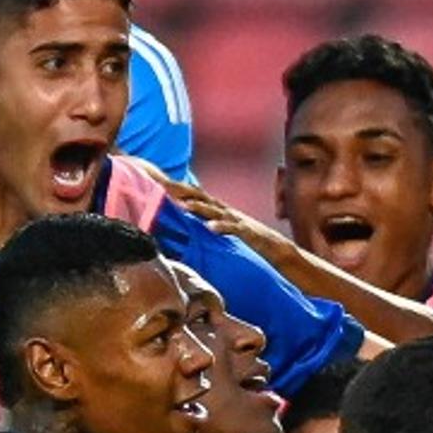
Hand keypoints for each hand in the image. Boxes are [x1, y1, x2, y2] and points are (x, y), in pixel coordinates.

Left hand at [162, 178, 285, 252]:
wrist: (276, 248)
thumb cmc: (246, 240)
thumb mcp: (221, 229)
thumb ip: (205, 225)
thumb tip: (183, 225)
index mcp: (217, 209)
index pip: (193, 194)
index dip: (175, 188)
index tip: (156, 184)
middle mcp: (224, 210)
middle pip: (200, 196)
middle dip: (181, 192)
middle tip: (162, 188)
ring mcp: (236, 220)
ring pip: (214, 210)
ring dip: (199, 208)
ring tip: (184, 207)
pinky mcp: (247, 232)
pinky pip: (233, 228)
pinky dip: (221, 227)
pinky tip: (210, 228)